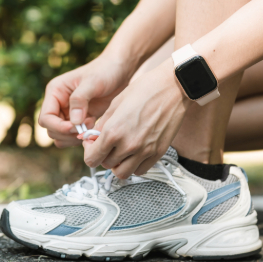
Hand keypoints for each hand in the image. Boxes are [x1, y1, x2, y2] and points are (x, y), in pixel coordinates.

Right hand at [38, 54, 134, 147]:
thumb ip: (80, 100)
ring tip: (89, 129)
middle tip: (84, 131)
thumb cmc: (105, 70)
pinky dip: (82, 136)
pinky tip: (94, 128)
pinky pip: (74, 135)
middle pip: (51, 130)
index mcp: (55, 92)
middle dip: (66, 134)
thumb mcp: (92, 81)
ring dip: (73, 138)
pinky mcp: (81, 119)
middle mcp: (58, 103)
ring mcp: (69, 112)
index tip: (75, 128)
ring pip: (61, 136)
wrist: (120, 70)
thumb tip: (73, 122)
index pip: (45, 118)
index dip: (57, 126)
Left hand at [83, 59, 187, 179]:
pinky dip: (134, 165)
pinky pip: (140, 170)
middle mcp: (128, 145)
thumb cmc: (145, 89)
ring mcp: (144, 151)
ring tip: (120, 151)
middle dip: (103, 156)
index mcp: (113, 131)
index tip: (92, 144)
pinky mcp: (158, 153)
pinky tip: (134, 153)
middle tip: (106, 145)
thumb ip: (102, 124)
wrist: (173, 88)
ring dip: (117, 164)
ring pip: (122, 173)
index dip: (89, 151)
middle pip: (105, 165)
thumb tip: (93, 138)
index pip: (91, 158)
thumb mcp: (116, 103)